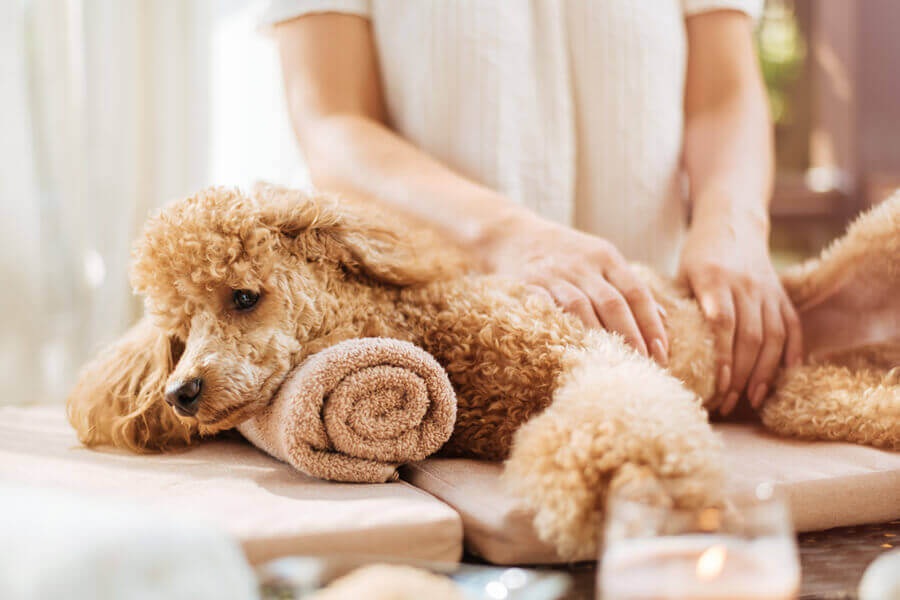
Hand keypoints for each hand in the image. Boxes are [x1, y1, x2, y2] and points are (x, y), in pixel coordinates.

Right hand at [484, 213, 668, 363]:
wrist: (512, 235)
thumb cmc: (564, 253)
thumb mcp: (600, 258)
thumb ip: (629, 286)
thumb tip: (663, 318)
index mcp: (606, 257)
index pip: (636, 292)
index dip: (651, 324)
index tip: (662, 351)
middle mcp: (583, 264)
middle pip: (613, 303)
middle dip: (631, 337)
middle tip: (644, 366)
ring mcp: (555, 275)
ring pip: (582, 308)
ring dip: (600, 339)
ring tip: (613, 364)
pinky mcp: (528, 285)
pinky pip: (548, 310)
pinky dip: (562, 330)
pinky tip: (574, 350)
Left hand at [679, 206, 801, 414]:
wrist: (731, 223)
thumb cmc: (698, 254)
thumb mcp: (680, 274)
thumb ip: (674, 306)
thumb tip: (658, 347)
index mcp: (714, 279)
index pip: (722, 324)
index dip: (724, 357)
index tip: (718, 385)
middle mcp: (745, 286)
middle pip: (750, 337)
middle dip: (741, 375)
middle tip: (727, 403)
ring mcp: (767, 290)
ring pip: (773, 337)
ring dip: (765, 372)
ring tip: (753, 399)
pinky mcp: (781, 294)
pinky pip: (792, 327)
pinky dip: (792, 353)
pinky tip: (785, 376)